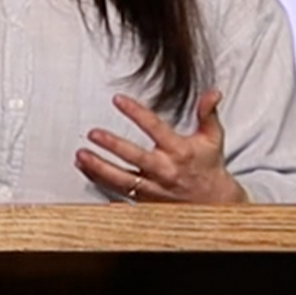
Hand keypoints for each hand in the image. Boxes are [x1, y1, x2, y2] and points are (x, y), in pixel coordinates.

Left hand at [75, 90, 245, 203]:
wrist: (214, 202)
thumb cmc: (209, 165)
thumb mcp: (213, 137)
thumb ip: (208, 113)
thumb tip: (212, 92)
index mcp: (179, 151)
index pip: (155, 128)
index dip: (136, 113)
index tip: (118, 100)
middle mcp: (164, 170)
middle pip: (135, 158)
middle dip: (113, 146)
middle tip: (93, 134)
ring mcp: (153, 189)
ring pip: (122, 180)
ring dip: (99, 168)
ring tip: (80, 156)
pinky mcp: (145, 202)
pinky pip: (119, 192)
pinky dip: (99, 182)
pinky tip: (85, 170)